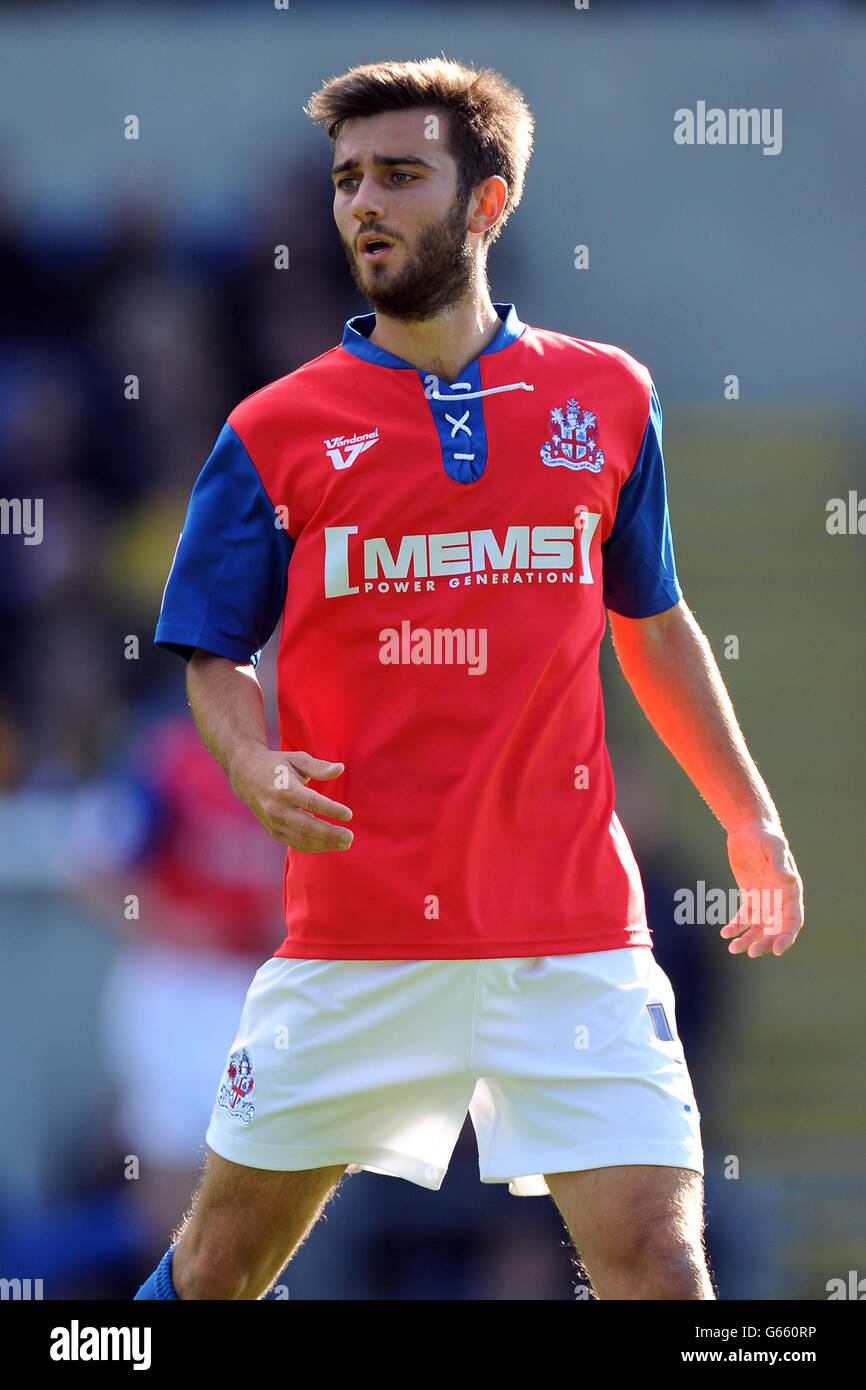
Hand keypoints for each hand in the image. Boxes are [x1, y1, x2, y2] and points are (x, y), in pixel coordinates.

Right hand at [230, 747, 353, 852]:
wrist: (246, 775)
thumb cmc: (277, 765)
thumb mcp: (296, 758)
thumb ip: (318, 766)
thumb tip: (340, 769)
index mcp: (284, 788)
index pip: (311, 802)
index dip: (331, 810)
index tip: (349, 815)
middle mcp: (276, 808)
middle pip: (306, 826)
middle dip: (330, 834)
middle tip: (350, 837)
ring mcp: (273, 822)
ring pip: (301, 839)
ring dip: (325, 844)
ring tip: (345, 843)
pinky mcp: (272, 831)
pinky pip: (295, 843)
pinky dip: (313, 846)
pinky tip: (329, 844)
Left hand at [719, 819, 802, 956]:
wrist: (747, 830)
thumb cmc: (765, 836)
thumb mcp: (774, 847)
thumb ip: (780, 864)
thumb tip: (791, 879)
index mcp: (790, 891)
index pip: (792, 920)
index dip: (787, 936)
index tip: (776, 950)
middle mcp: (780, 900)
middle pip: (775, 929)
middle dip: (765, 943)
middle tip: (751, 952)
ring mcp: (764, 900)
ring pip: (758, 928)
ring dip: (748, 940)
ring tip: (733, 948)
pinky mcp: (749, 897)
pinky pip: (744, 918)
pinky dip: (736, 927)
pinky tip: (725, 933)